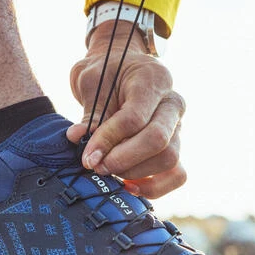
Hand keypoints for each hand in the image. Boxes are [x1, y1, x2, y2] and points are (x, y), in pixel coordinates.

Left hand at [67, 20, 186, 197]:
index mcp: (153, 80)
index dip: (108, 140)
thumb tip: (77, 138)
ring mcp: (177, 126)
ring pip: (169, 159)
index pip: (134, 118)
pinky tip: (128, 186)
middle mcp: (172, 103)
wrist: (120, 67)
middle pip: (157, 140)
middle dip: (123, 160)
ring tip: (108, 170)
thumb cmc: (105, 72)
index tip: (87, 156)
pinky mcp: (174, 146)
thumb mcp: (91, 81)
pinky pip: (177, 175)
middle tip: (97, 166)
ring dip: (135, 172)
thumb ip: (90, 112)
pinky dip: (154, 186)